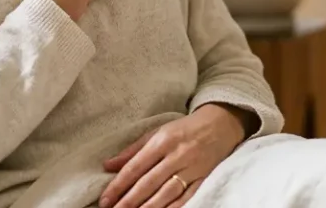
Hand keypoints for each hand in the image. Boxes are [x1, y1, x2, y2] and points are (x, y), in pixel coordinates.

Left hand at [98, 104, 248, 207]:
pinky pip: (187, 198)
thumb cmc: (184, 129)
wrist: (221, 124)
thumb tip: (108, 165)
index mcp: (162, 141)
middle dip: (129, 201)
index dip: (118, 185)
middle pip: (149, 182)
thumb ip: (132, 150)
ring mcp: (193, 168)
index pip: (135, 167)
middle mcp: (177, 155)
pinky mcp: (205, 179)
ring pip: (167, 193)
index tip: (105, 200)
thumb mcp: (157, 132)